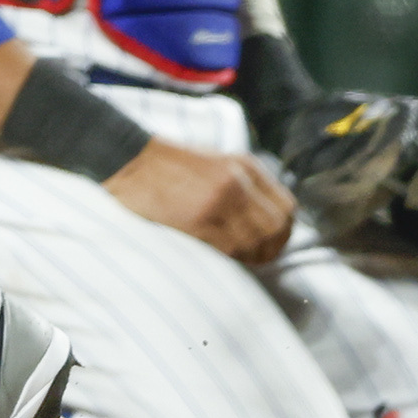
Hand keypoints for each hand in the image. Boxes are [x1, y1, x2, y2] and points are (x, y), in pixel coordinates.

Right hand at [106, 140, 295, 263]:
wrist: (130, 159)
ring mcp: (219, 201)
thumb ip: (245, 184)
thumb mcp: (217, 161)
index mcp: (245, 166)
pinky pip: (229, 250)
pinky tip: (219, 253)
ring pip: (255, 243)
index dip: (284, 231)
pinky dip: (230, 257)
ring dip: (250, 256)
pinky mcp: (199, 220)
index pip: (287, 208)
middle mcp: (238, 182)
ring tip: (235, 255)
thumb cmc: (169, 164)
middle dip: (271, 248)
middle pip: (277, 228)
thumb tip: (267, 218)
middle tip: (256, 255)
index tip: (271, 240)